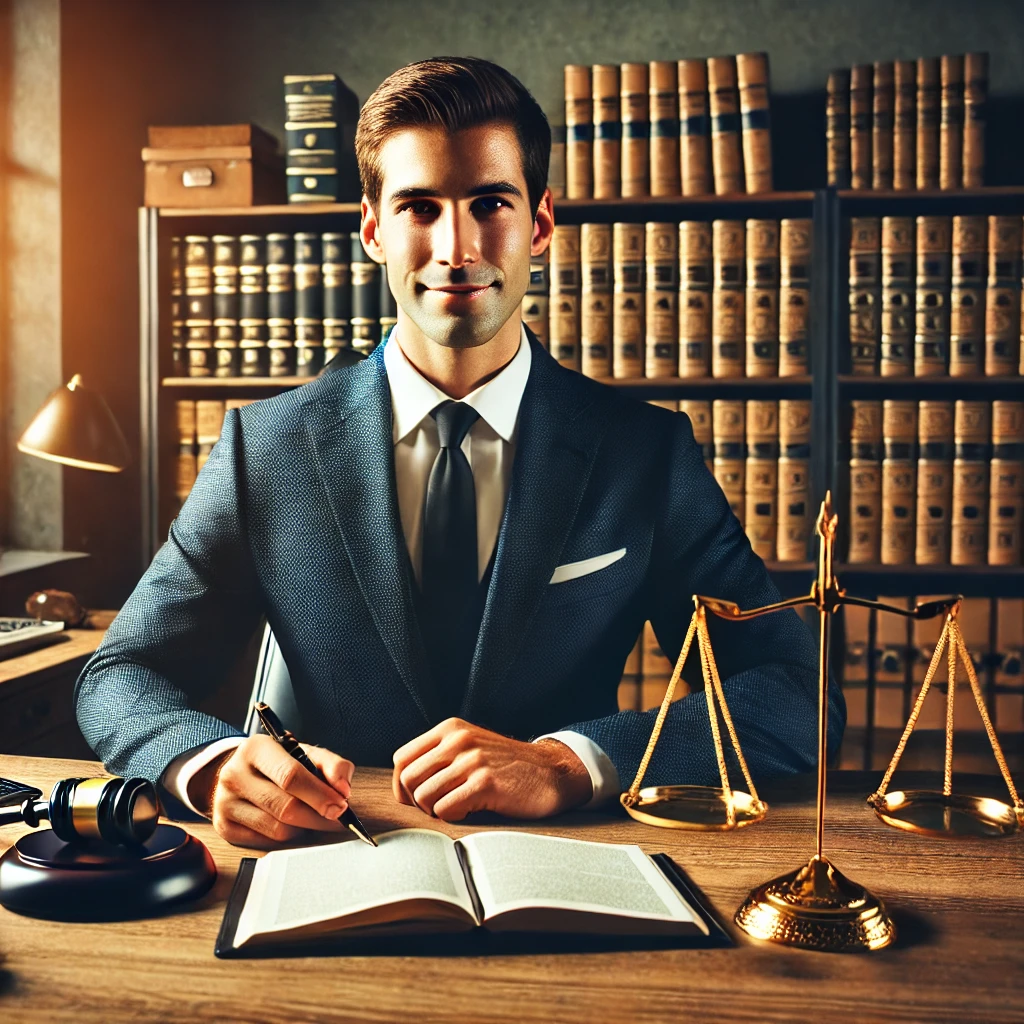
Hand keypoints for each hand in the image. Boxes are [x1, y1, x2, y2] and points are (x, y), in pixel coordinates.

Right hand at [190, 735, 354, 848]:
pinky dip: (286, 836)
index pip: (290, 775)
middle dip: (318, 815)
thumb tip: (343, 789)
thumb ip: (331, 765)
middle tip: (336, 817)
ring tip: (312, 816)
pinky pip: (266, 842)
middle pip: (285, 807)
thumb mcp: (304, 752)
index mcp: (256, 748)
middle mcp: (235, 774)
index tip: (341, 804)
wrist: (240, 773)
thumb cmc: (277, 763)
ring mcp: (225, 803)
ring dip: (304, 827)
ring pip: (278, 829)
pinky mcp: (224, 826)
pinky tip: (290, 823)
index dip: (320, 794)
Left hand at [391, 718, 591, 821]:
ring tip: (458, 808)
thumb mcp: (470, 748)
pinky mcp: (485, 782)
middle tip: (439, 807)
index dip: (403, 785)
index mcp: (450, 729)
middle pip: (408, 779)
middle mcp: (458, 740)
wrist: (550, 772)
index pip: (402, 758)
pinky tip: (470, 811)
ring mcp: (472, 760)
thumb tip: (403, 786)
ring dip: (436, 812)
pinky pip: (446, 808)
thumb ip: (439, 757)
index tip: (416, 799)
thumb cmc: (506, 767)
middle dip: (417, 802)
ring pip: (424, 797)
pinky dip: (452, 817)